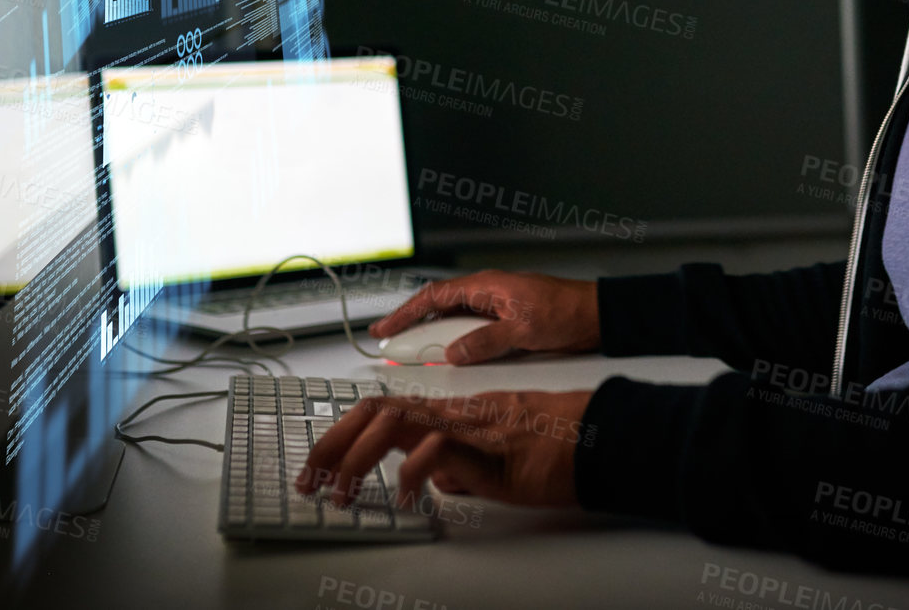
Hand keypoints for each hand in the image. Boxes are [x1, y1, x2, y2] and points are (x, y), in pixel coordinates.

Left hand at [297, 389, 593, 508]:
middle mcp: (452, 413)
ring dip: (357, 456)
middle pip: (375, 410)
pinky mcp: (487, 442)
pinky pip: (436, 448)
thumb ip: (459, 467)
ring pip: (393, 420)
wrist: (599, 438)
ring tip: (341, 493)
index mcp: (451, 417)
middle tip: (310, 480)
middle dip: (333, 442)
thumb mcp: (494, 469)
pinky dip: (412, 473)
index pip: (384, 412)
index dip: (344, 434)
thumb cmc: (557, 450)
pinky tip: (406, 499)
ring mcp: (467, 424)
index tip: (319, 466)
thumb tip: (432, 480)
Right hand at [369, 271, 599, 364]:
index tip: (384, 330)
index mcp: (486, 286)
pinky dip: (455, 344)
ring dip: (433, 338)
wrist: (599, 315)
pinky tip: (450, 358)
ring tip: (415, 358)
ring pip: (453, 321)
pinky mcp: (505, 321)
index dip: (404, 314)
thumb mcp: (523, 332)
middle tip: (393, 350)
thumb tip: (453, 353)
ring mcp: (495, 307)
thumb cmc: (567, 312)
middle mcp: (487, 293)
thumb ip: (485, 343)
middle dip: (412, 329)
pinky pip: (470, 330)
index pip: (433, 297)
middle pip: (438, 309)